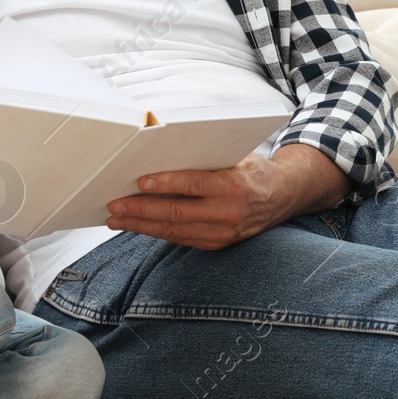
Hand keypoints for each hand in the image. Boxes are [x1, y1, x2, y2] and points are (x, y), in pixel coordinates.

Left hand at [104, 143, 351, 249]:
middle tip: (115, 204)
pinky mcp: (216, 244)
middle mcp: (228, 213)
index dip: (166, 184)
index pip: (194, 184)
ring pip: (174, 231)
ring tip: (117, 218)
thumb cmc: (252, 170)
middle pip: (177, 213)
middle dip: (141, 209)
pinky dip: (156, 232)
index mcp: (234, 185)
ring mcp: (222, 233)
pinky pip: (180, 239)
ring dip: (141, 225)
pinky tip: (137, 225)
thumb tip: (162, 154)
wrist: (282, 196)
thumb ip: (204, 160)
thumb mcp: (235, 157)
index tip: (140, 182)